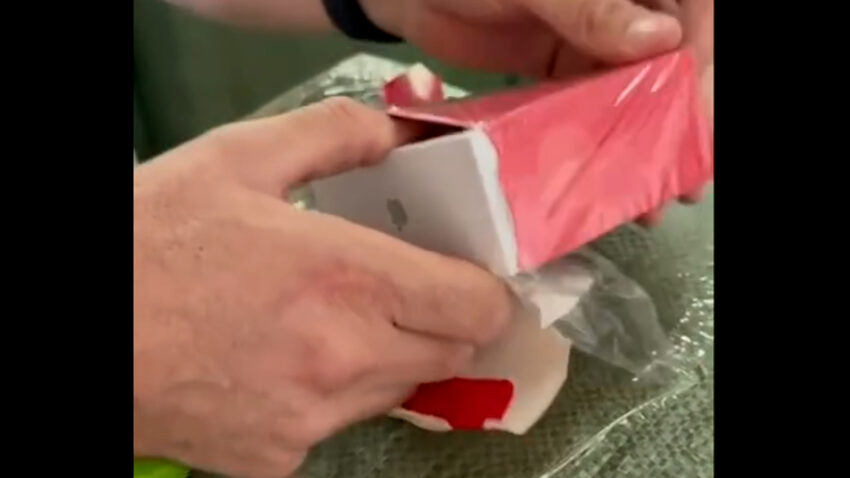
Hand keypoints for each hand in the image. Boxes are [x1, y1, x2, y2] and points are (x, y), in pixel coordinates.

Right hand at [133, 98, 512, 477]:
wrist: (80, 334)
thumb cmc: (150, 240)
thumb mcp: (236, 159)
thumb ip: (334, 135)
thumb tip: (400, 133)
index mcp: (347, 278)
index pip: (477, 305)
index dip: (486, 287)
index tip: (468, 271)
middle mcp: (344, 358)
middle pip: (451, 351)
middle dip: (439, 318)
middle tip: (396, 288)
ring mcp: (313, 418)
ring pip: (398, 389)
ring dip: (388, 355)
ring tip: (325, 321)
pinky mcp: (280, 458)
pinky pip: (338, 424)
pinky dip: (329, 395)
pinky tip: (276, 362)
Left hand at [362, 0, 711, 224]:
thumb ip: (590, 7)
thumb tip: (660, 41)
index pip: (690, 15)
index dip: (702, 66)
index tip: (696, 120)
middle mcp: (620, 6)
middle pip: (668, 61)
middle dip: (677, 119)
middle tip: (681, 179)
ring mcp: (591, 37)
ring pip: (631, 90)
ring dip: (640, 141)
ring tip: (645, 196)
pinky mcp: (560, 67)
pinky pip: (589, 105)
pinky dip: (598, 139)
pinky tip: (602, 176)